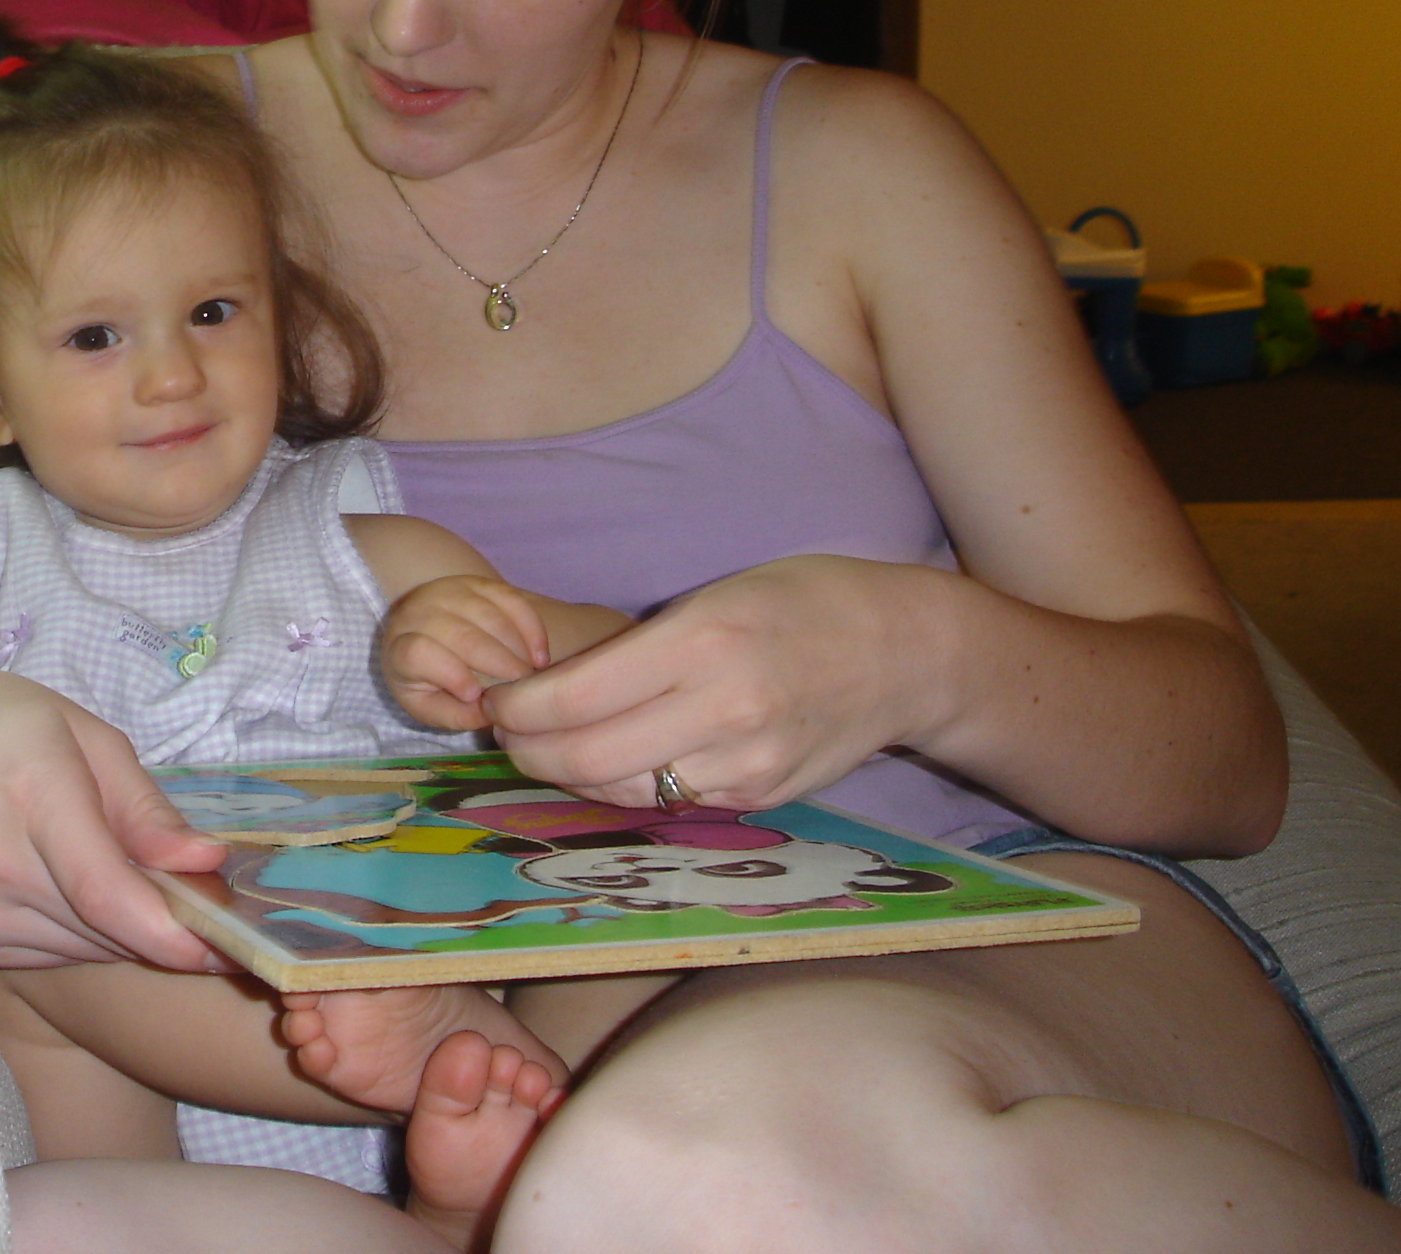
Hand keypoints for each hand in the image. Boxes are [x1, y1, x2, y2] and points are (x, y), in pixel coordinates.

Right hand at [0, 635, 230, 970]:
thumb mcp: (84, 734)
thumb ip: (145, 809)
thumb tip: (206, 865)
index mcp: (30, 797)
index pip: (109, 896)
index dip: (173, 932)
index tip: (225, 943)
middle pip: (106, 931)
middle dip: (166, 926)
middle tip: (203, 901)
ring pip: (83, 950)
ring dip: (123, 931)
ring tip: (130, 881)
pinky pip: (48, 954)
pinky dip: (81, 934)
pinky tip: (76, 891)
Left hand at [378, 575, 555, 730]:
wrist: (424, 635)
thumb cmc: (425, 680)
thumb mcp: (429, 707)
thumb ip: (454, 715)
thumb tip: (488, 712)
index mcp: (399, 647)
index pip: (418, 653)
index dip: (449, 674)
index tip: (476, 696)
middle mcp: (418, 612)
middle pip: (461, 635)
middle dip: (499, 664)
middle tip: (524, 688)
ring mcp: (447, 591)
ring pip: (488, 615)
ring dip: (518, 647)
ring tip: (533, 675)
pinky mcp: (476, 582)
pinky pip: (508, 597)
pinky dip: (529, 625)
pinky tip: (540, 653)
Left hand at [479, 554, 946, 811]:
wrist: (904, 652)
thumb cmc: (802, 603)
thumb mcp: (715, 597)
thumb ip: (639, 647)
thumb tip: (552, 687)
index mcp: (702, 644)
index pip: (575, 697)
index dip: (518, 708)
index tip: (497, 700)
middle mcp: (722, 711)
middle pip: (588, 760)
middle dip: (530, 752)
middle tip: (510, 733)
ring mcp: (745, 765)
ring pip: (623, 792)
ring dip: (572, 776)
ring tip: (552, 746)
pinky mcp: (760, 797)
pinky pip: (671, 803)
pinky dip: (629, 787)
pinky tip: (615, 761)